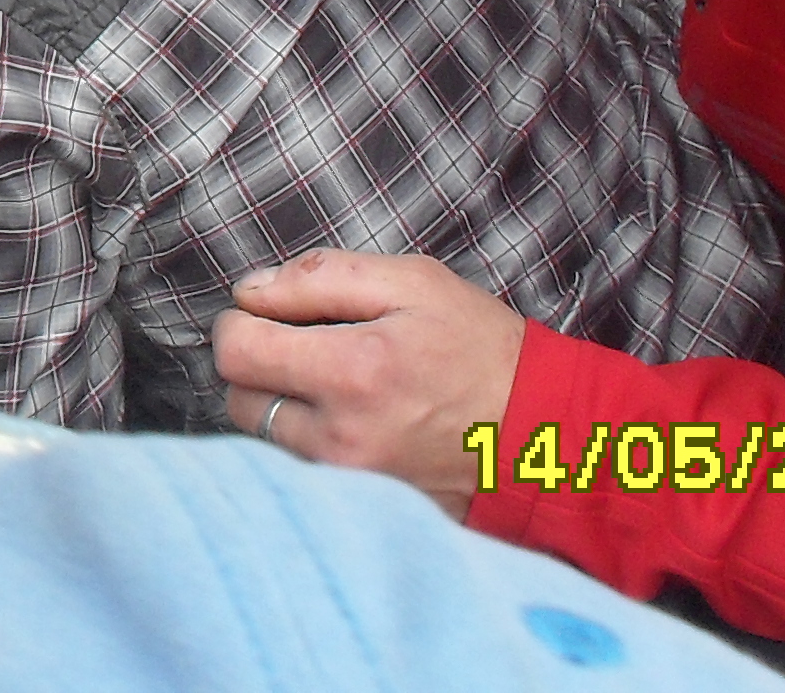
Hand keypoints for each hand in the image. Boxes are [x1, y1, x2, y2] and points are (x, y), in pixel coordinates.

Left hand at [209, 249, 526, 517]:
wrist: (548, 435)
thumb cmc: (482, 349)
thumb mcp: (415, 283)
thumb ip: (322, 277)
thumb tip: (250, 290)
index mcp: (353, 372)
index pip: (236, 351)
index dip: (242, 321)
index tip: (270, 314)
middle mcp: (343, 438)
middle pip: (239, 399)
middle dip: (258, 365)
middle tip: (303, 346)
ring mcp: (352, 482)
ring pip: (264, 439)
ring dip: (280, 406)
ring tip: (332, 384)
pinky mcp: (363, 507)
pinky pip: (300, 469)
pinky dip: (306, 442)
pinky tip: (347, 420)